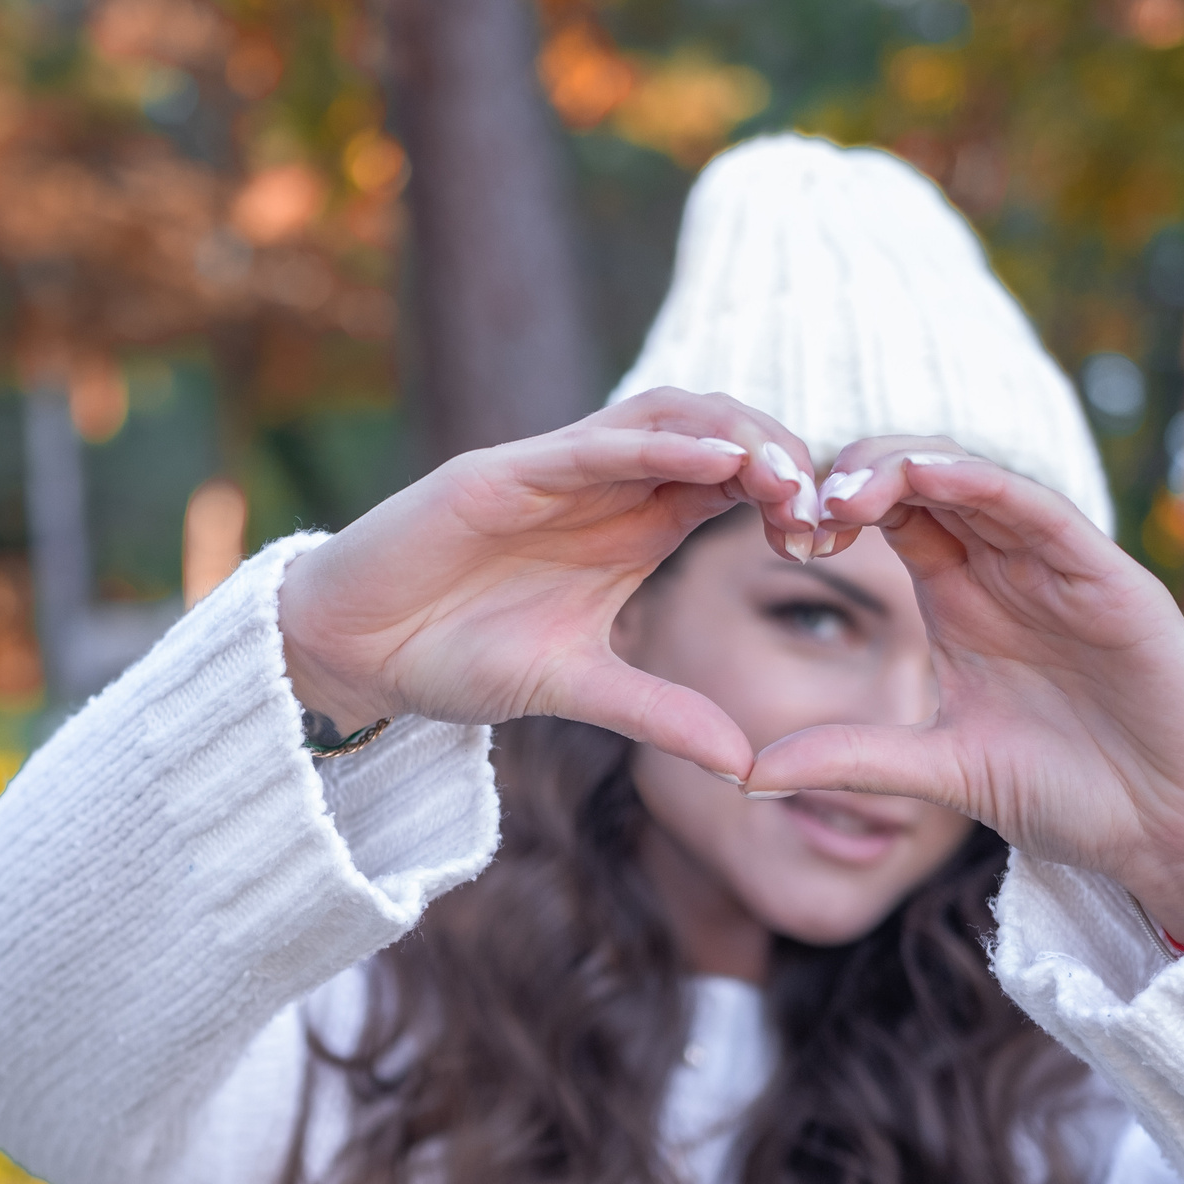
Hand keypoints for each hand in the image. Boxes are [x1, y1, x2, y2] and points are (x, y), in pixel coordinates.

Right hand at [278, 389, 819, 782]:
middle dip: (777, 453)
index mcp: (630, 526)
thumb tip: (748, 767)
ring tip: (784, 473)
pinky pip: (592, 445)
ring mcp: (552, 472)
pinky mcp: (500, 473)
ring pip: (663, 416)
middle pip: (713, 432)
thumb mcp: (577, 691)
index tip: (830, 536)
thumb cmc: (454, 657)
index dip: (787, 492)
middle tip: (826, 503)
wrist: (353, 651)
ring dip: (731, 435)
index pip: (730, 481)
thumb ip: (661, 714)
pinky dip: (656, 444)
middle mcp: (601, 486)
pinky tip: (711, 459)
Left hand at [742, 437, 1183, 941]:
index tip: (780, 532)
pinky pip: (1043, 511)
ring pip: (976, 480)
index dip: (831, 508)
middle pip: (924, 480)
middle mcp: (1005, 568)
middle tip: (798, 499)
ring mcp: (1058, 566)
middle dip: (857, 474)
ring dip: (909, 467)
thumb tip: (748, 772)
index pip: (889, 517)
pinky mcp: (1110, 579)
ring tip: (846, 483)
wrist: (1167, 832)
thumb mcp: (939, 771)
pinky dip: (988, 485)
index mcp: (959, 599)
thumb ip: (851, 758)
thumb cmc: (1068, 794)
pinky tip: (935, 475)